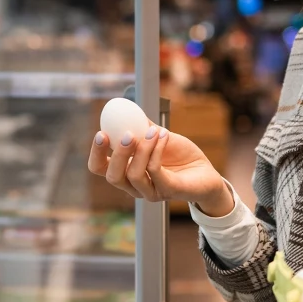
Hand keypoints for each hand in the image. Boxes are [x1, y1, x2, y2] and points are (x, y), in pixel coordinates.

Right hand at [87, 123, 230, 212]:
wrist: (206, 171)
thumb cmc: (180, 156)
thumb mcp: (158, 136)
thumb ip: (141, 127)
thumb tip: (126, 110)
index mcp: (126, 172)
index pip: (100, 168)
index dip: (96, 153)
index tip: (101, 132)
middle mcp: (134, 186)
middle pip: (113, 176)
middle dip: (116, 154)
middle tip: (126, 134)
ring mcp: (150, 191)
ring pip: (133, 174)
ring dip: (142, 148)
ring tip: (155, 131)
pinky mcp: (167, 191)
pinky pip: (155, 170)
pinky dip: (157, 149)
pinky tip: (164, 135)